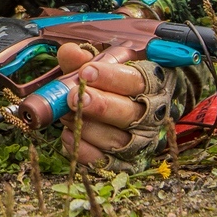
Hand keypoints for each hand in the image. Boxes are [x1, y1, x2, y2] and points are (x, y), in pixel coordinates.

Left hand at [55, 42, 159, 165]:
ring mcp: (140, 142)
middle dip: (100, 105)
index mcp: (151, 83)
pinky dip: (84, 150)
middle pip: (130, 113)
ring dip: (88, 127)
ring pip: (117, 140)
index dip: (111, 77)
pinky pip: (105, 162)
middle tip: (73, 98)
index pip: (136, 80)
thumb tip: (70, 52)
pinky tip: (68, 135)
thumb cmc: (111, 85)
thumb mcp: (100, 67)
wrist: (125, 114)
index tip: (86, 72)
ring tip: (66, 114)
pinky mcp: (125, 164)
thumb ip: (83, 60)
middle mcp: (151, 114)